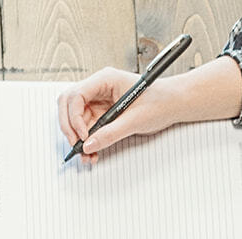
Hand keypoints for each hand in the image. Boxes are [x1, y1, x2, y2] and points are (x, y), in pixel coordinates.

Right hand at [57, 69, 184, 158]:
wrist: (173, 104)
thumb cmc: (160, 100)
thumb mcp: (135, 119)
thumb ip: (110, 133)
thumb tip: (89, 145)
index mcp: (106, 79)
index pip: (76, 95)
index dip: (74, 117)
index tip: (83, 136)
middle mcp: (98, 89)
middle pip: (68, 105)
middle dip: (69, 128)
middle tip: (77, 146)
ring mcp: (98, 102)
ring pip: (75, 121)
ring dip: (77, 139)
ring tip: (88, 155)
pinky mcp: (101, 115)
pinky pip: (86, 130)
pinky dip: (86, 143)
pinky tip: (93, 152)